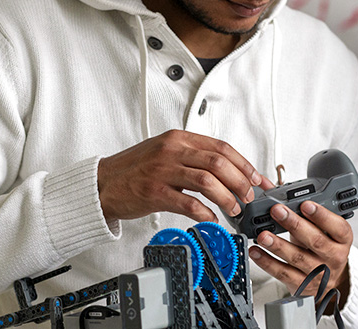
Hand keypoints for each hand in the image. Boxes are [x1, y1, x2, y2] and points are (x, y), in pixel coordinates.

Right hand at [97, 130, 263, 221]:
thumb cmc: (135, 170)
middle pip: (218, 162)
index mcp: (178, 138)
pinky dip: (205, 213)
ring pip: (207, 180)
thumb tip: (227, 171)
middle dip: (239, 181)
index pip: (221, 147)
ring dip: (227, 197)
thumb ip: (193, 157)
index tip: (256, 179)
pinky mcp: (154, 192)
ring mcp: (162, 170)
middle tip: (247, 197)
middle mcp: (172, 150)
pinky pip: (188, 203)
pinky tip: (212, 219)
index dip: (244, 164)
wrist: (102, 183)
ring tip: (234, 209)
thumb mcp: (165, 153)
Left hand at [248, 201, 351, 304]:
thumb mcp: (321, 227)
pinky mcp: (302, 285)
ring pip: (297, 258)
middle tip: (277, 211)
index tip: (305, 204)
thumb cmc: (322, 247)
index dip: (322, 215)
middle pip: (315, 241)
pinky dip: (267, 262)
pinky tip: (256, 252)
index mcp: (342, 239)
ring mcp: (318, 272)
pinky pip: (283, 273)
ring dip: (278, 245)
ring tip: (263, 235)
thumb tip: (274, 190)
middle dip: (294, 224)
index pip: (338, 226)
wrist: (328, 280)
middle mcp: (333, 256)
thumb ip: (302, 209)